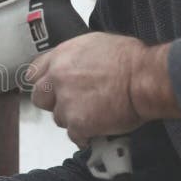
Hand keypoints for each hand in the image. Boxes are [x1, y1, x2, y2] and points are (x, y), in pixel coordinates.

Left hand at [27, 32, 167, 146]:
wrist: (145, 78)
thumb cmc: (131, 60)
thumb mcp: (96, 45)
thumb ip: (76, 58)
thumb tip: (73, 66)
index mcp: (61, 56)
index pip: (34, 73)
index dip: (45, 83)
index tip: (52, 90)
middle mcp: (58, 77)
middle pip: (39, 97)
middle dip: (54, 103)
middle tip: (72, 104)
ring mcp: (65, 101)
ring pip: (58, 118)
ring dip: (73, 119)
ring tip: (95, 114)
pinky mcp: (77, 122)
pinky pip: (74, 135)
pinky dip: (86, 135)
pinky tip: (98, 129)